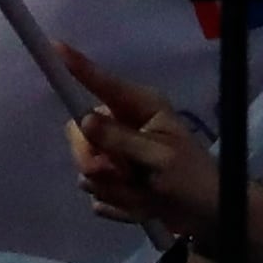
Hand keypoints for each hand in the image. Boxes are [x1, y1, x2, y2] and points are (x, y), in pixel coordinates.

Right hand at [67, 53, 226, 236]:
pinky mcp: (111, 182)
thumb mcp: (161, 158)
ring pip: (86, 168)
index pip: (102, 84)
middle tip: (125, 175)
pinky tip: (143, 205)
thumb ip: (122, 141)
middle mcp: (122, 125)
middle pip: (79, 133)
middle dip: (95, 160)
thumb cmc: (192, 180)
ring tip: (145, 193)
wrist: (206, 217)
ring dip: (115, 188)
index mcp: (140, 108)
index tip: (56, 45)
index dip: (77, 67)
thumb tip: (85, 121)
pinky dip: (118, 204)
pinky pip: (96, 193)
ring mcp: (114, 155)